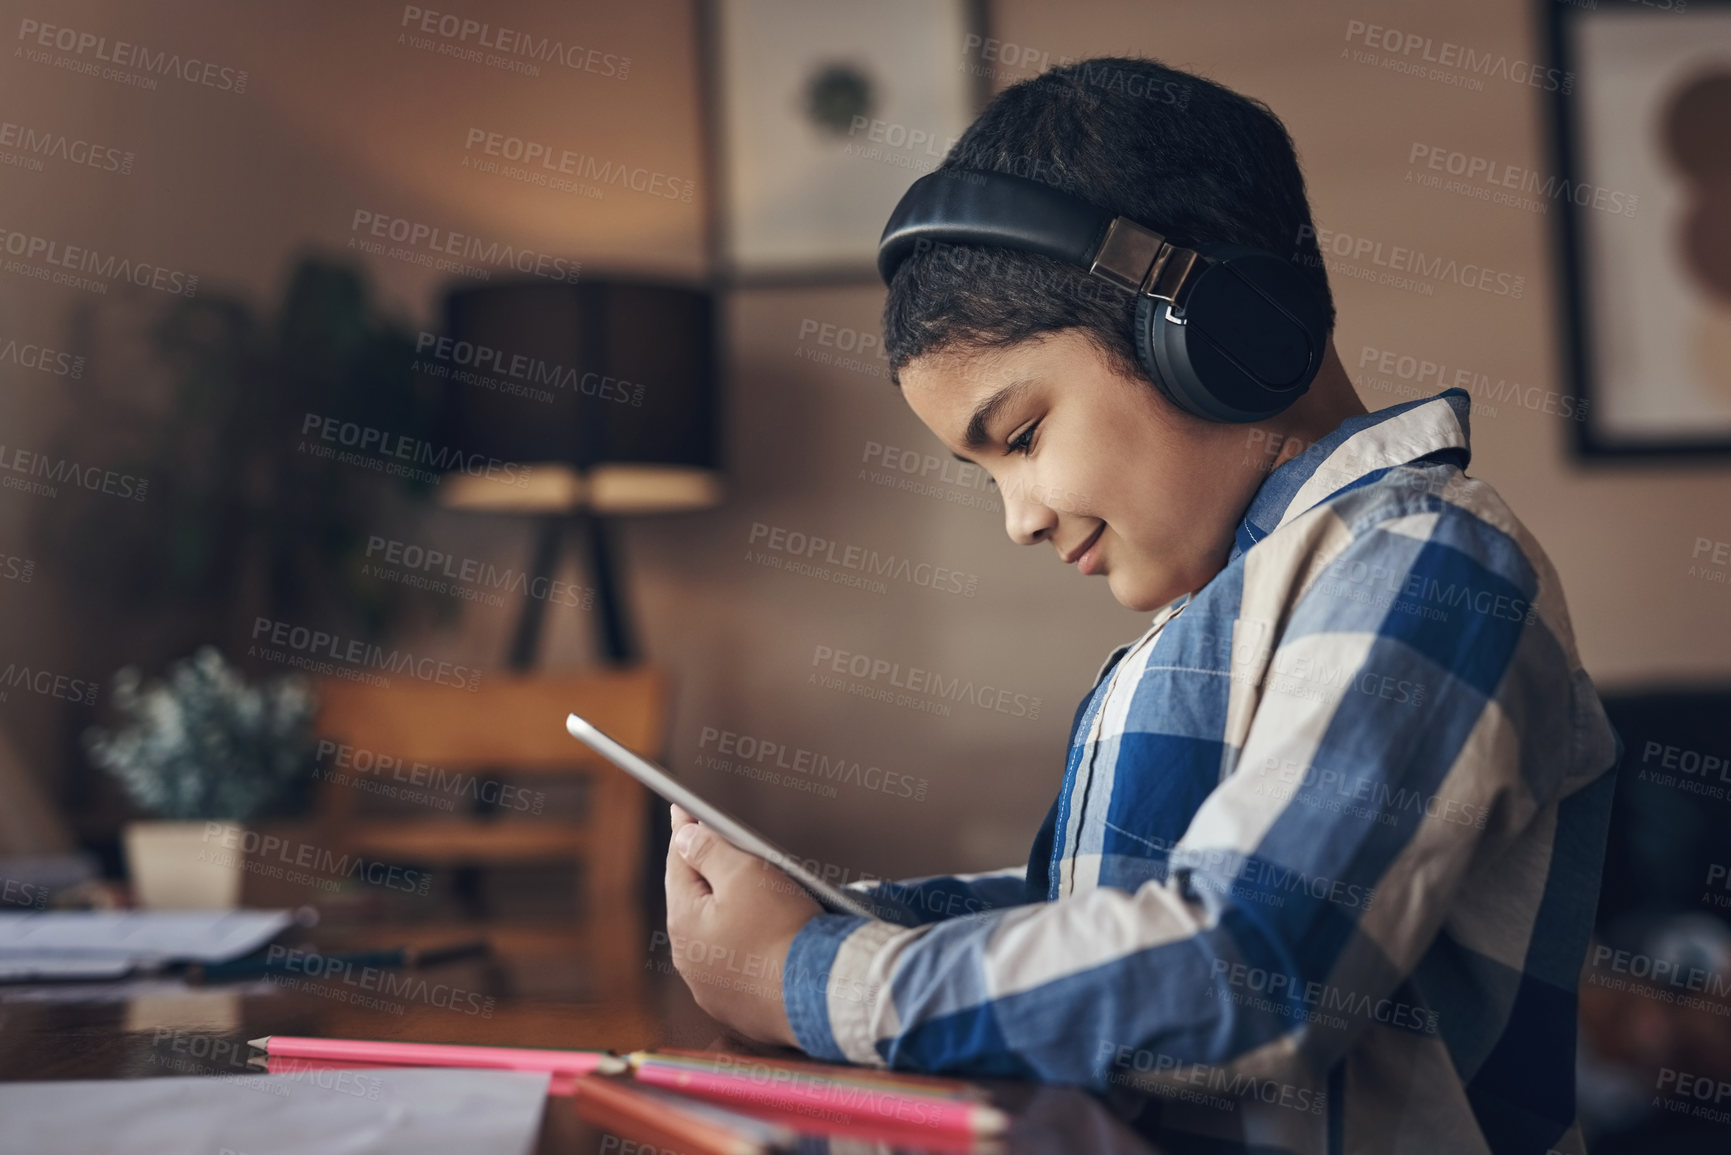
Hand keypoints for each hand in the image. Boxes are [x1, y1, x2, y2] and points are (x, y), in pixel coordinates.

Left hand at [664, 804, 821, 1047]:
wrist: (821, 993)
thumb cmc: (785, 932)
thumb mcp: (746, 873)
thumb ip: (709, 849)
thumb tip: (684, 837)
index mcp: (684, 923)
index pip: (679, 863)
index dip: (687, 832)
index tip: (687, 810)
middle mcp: (689, 960)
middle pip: (696, 900)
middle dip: (710, 875)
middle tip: (728, 848)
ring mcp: (711, 989)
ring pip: (716, 936)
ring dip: (728, 914)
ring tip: (754, 895)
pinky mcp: (738, 1008)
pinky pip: (737, 967)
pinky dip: (747, 950)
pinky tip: (767, 939)